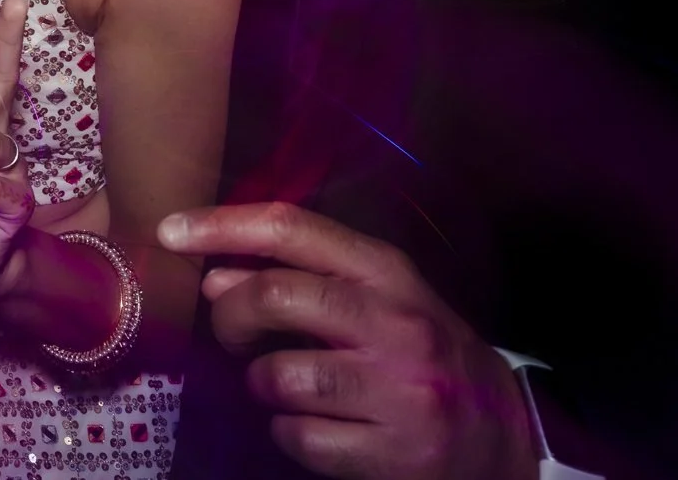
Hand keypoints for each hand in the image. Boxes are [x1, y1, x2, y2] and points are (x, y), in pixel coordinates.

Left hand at [160, 203, 539, 479]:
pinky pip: (297, 436)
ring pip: (279, 375)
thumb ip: (305, 280)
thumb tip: (217, 275)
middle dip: (230, 316)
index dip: (223, 225)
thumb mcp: (377, 302)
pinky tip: (311, 428)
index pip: (293, 228)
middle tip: (230, 335)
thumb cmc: (423, 357)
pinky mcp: (395, 452)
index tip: (170, 231)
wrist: (506, 437)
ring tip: (281, 386)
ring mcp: (399, 391)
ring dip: (260, 384)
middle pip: (276, 296)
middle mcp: (397, 325)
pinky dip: (286, 433)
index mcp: (389, 275)